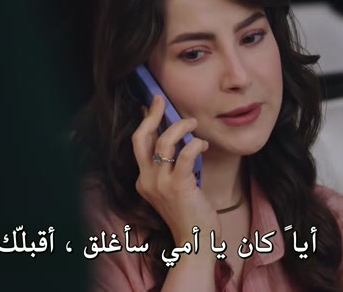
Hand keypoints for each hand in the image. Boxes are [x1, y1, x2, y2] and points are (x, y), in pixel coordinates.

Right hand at [132, 95, 219, 245]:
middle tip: (160, 99)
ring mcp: (160, 184)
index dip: (146, 122)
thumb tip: (177, 139)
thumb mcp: (174, 188)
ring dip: (181, 126)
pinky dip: (195, 144)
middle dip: (151, 115)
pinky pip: (185, 155)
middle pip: (141, 138)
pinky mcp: (178, 186)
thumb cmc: (190, 215)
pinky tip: (203, 145)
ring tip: (194, 123)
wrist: (195, 243)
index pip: (139, 144)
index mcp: (144, 181)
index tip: (152, 106)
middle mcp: (147, 181)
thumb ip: (172, 166)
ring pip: (165, 141)